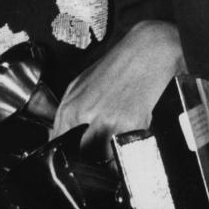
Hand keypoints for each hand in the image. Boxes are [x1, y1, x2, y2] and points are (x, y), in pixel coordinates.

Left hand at [52, 19, 185, 153]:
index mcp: (72, 106)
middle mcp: (87, 115)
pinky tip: (131, 134)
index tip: (77, 157)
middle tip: (100, 151)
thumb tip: (60, 137)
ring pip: (104, 159)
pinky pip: (126, 150)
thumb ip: (69, 113)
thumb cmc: (118, 65)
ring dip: (110, 157)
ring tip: (117, 142)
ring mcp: (110, 121)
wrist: (148, 50)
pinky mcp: (132, 125)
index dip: (68, 155)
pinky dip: (128, 148)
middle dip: (90, 159)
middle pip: (82, 156)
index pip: (60, 146)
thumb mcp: (82, 83)